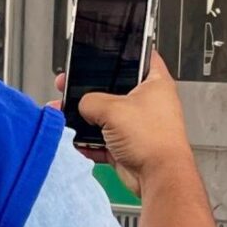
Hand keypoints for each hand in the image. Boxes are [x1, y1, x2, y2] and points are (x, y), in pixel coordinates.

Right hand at [65, 52, 198, 201]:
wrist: (159, 177)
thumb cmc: (154, 141)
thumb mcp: (113, 109)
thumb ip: (91, 101)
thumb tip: (81, 105)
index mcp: (155, 84)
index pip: (142, 56)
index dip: (125, 50)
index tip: (106, 49)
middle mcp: (148, 103)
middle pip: (115, 88)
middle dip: (91, 90)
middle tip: (72, 85)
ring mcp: (137, 125)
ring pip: (106, 116)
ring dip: (86, 119)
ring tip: (67, 114)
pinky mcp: (127, 146)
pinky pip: (103, 140)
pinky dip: (89, 142)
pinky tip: (77, 140)